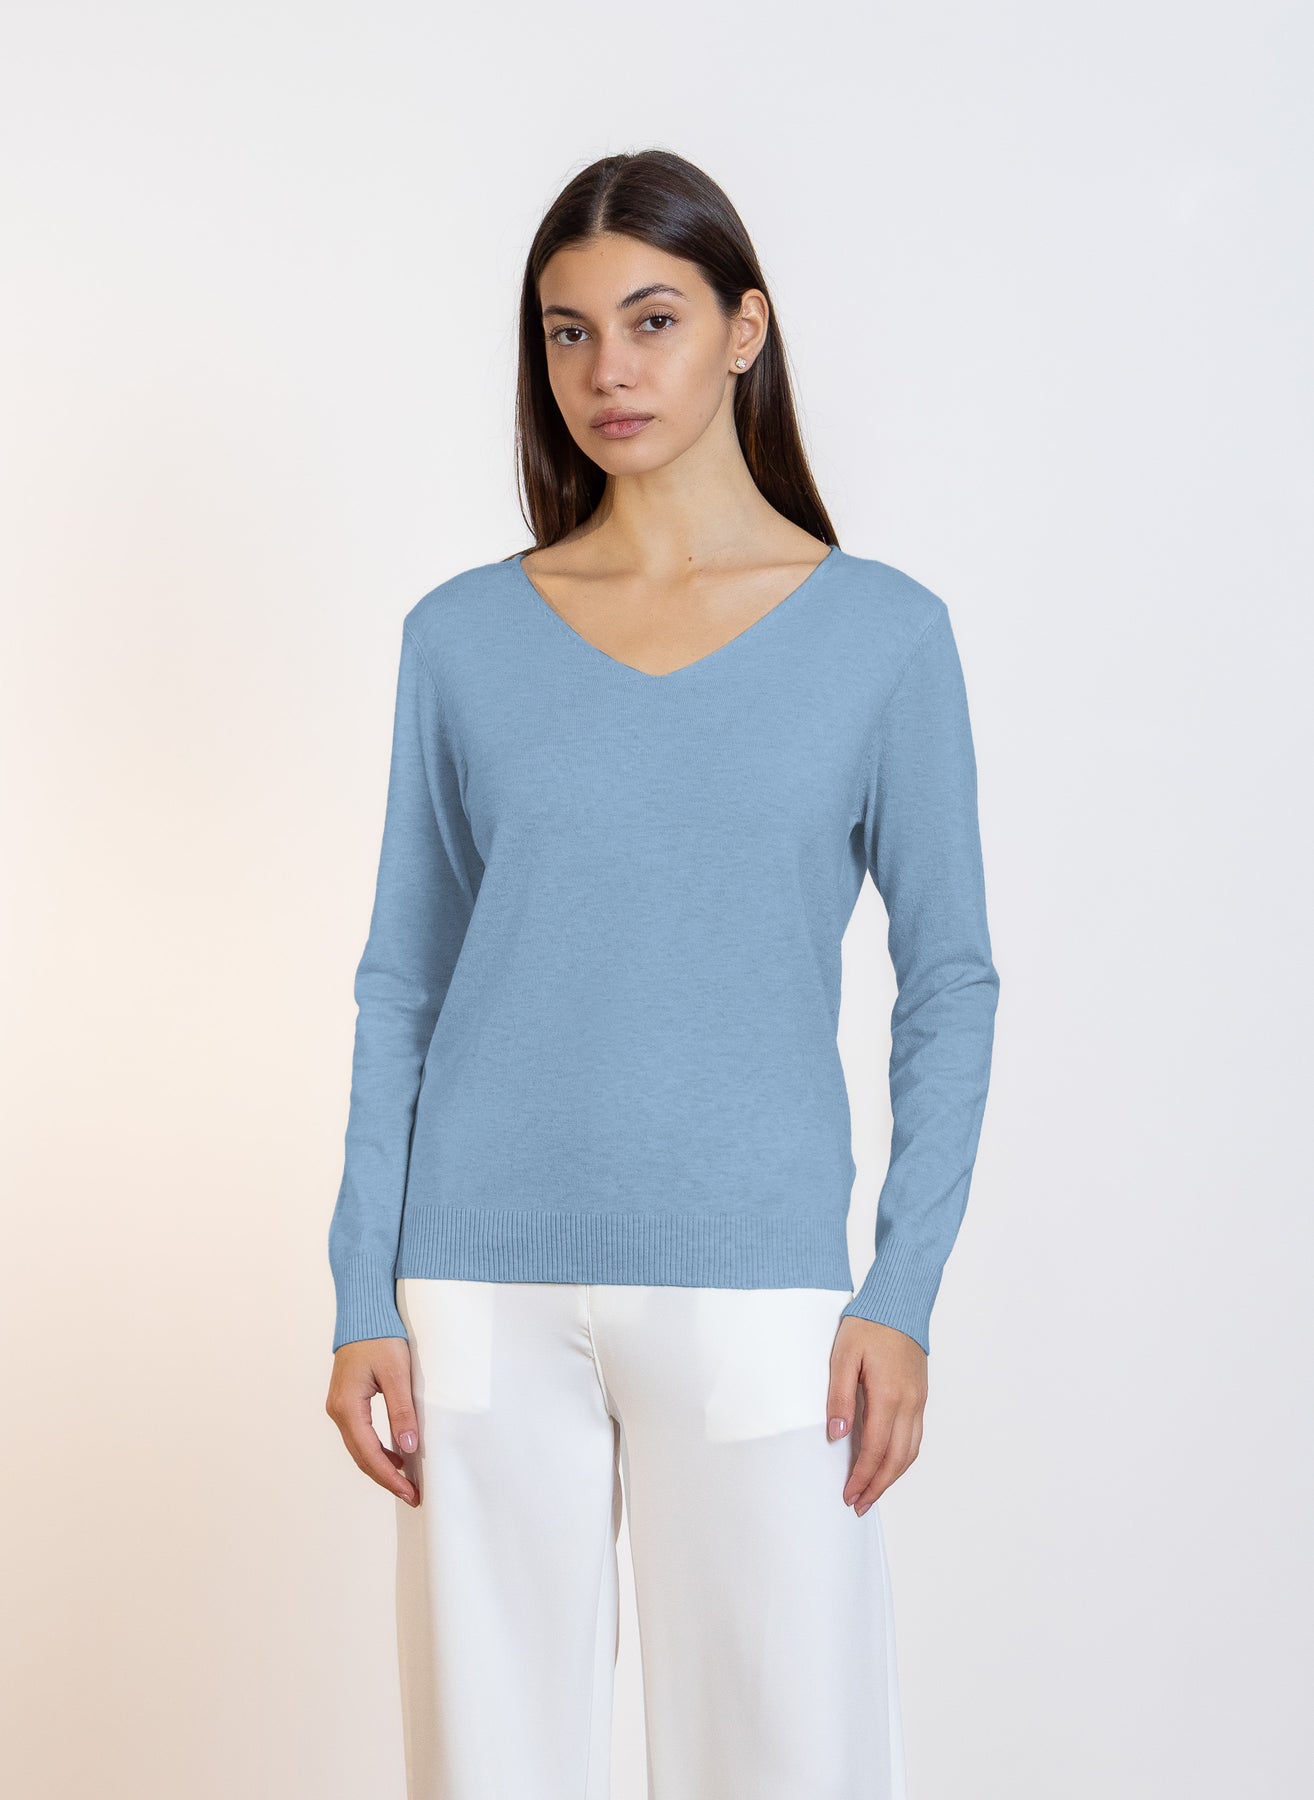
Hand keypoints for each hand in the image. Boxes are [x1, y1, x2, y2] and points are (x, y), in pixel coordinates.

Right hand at [325, 1338, 421, 1505]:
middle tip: (412, 1496)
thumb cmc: (380, 1338)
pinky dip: (377, 1450)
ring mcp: (339, 1407)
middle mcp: (338, 1411)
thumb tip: (409, 1446)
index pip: (369, 1453)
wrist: (363, 1314)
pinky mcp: (346, 1402)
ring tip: (407, 1482)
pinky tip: (397, 1455)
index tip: (410, 1492)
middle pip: (362, 1456)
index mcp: (348, 1406)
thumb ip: (402, 1410)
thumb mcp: (397, 1373)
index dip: (390, 1476)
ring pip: (359, 1448)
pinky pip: (360, 1435)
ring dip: (382, 1466)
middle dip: (386, 1478)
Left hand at [827, 1317, 926, 1513]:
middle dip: (877, 1486)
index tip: (848, 1495)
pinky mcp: (921, 1396)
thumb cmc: (868, 1325)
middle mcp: (909, 1402)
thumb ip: (839, 1397)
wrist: (899, 1302)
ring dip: (892, 1477)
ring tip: (872, 1492)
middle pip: (897, 1459)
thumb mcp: (842, 1356)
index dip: (862, 1477)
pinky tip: (889, 1464)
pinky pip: (915, 1437)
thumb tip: (837, 1435)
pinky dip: (902, 1458)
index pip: (875, 1449)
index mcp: (887, 1394)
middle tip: (858, 1505)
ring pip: (911, 1452)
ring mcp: (918, 1400)